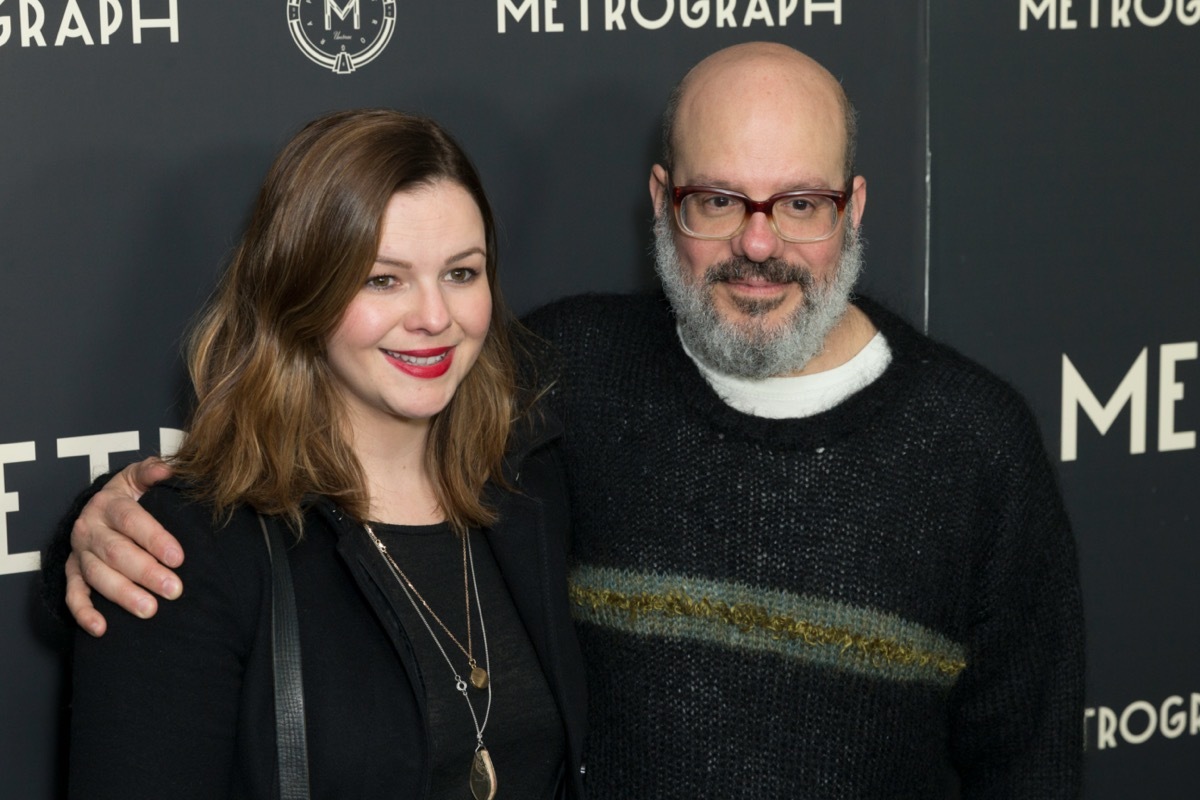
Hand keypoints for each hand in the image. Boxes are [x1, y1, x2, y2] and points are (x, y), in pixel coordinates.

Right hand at [67, 457, 180, 636]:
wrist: (100, 509)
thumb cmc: (130, 495)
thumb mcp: (139, 477)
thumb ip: (154, 471)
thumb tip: (169, 470)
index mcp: (109, 502)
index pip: (131, 520)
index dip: (154, 538)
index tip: (178, 557)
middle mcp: (89, 528)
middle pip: (116, 552)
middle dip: (146, 572)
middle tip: (174, 589)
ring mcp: (79, 552)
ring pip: (97, 575)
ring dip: (122, 595)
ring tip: (149, 610)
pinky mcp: (72, 572)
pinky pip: (73, 595)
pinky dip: (85, 613)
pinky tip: (102, 628)